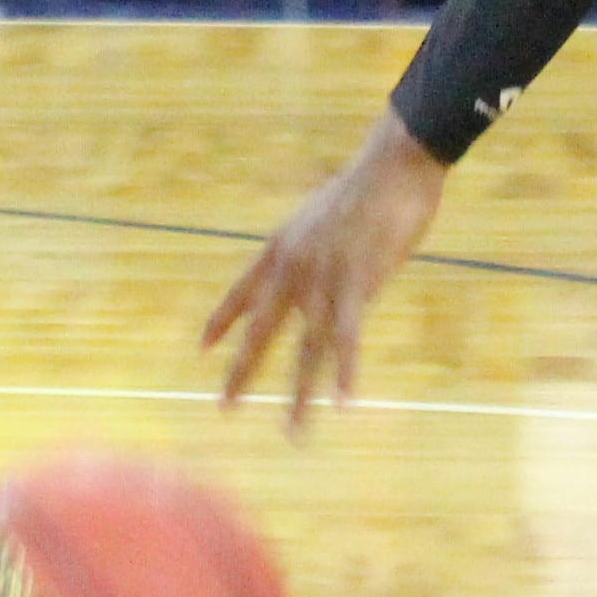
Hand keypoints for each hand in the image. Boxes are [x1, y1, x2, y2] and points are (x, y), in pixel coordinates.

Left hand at [204, 112, 447, 429]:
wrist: (392, 164)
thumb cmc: (367, 185)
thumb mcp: (323, 215)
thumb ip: (315, 247)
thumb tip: (318, 270)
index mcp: (281, 246)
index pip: (241, 291)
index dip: (222, 320)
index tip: (203, 348)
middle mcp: (293, 267)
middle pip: (262, 331)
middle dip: (242, 372)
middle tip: (224, 407)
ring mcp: (323, 278)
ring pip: (307, 349)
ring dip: (301, 395)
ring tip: (294, 432)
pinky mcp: (358, 283)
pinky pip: (348, 337)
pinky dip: (346, 371)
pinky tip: (343, 402)